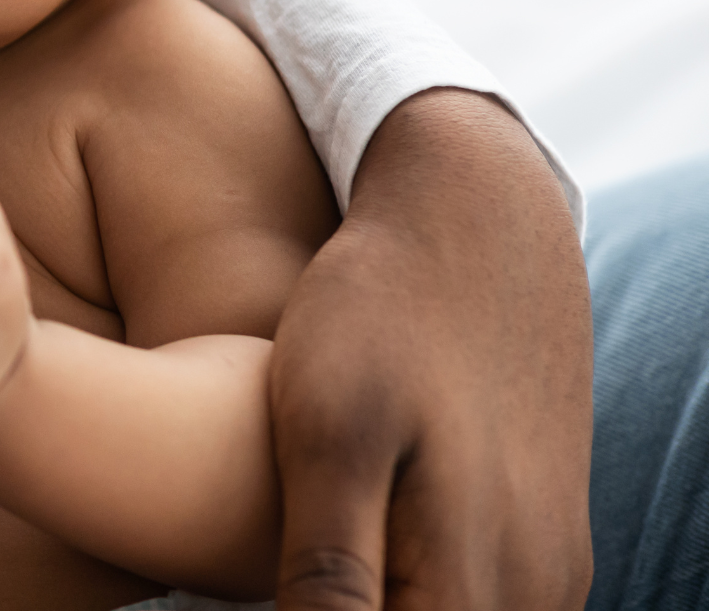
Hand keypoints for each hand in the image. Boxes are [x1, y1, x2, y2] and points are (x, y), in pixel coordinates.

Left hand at [270, 88, 592, 608]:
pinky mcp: (542, 534)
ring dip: (373, 602)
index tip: (247, 594)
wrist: (477, 220)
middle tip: (273, 545)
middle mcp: (530, 598)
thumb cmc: (383, 312)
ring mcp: (547, 568)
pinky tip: (353, 533)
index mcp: (471, 588)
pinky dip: (412, 583)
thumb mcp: (327, 427)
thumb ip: (328, 565)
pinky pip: (475, 595)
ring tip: (302, 544)